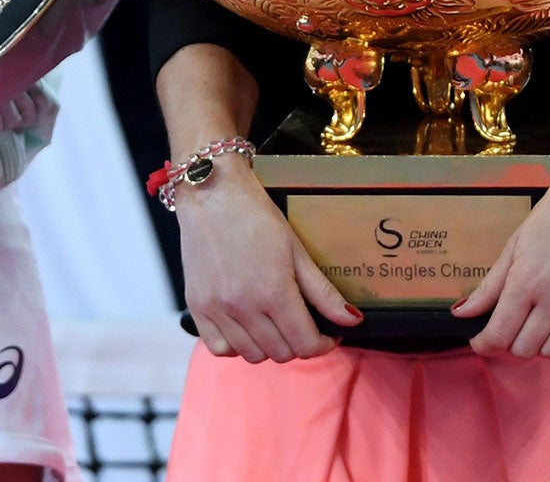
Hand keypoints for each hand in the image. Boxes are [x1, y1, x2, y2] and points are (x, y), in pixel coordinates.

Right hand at [177, 160, 360, 362]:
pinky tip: (244, 326)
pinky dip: (235, 345)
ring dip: (269, 346)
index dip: (323, 344)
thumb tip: (351, 320)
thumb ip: (323, 292)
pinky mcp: (197, 306)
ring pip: (252, 355)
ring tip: (273, 323)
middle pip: (281, 353)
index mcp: (274, 292)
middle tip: (301, 323)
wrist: (211, 194)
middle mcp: (244, 307)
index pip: (306, 344)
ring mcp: (217, 309)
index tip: (327, 335)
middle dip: (298, 343)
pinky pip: (219, 348)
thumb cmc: (255, 216)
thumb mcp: (296, 250)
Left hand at [453, 134, 549, 357]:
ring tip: (536, 327)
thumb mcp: (514, 245)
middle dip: (510, 343)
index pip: (499, 334)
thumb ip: (489, 285)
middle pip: (524, 348)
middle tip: (510, 327)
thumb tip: (462, 312)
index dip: (484, 344)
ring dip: (539, 346)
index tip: (481, 341)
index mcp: (525, 282)